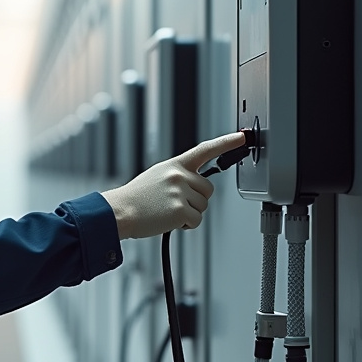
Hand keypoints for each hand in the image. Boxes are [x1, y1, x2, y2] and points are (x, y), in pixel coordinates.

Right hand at [101, 132, 246, 238]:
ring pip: (203, 207)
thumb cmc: (137, 198)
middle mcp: (179, 175)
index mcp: (175, 165)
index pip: (205, 150)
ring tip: (166, 211)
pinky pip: (196, 220)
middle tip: (174, 203)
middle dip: (196, 199)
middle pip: (208, 190)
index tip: (242, 137)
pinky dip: (185, 225)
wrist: (120, 211)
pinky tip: (168, 220)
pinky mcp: (180, 210)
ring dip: (189, 213)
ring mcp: (180, 192)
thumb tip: (197, 185)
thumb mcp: (157, 176)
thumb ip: (178, 176)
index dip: (226, 143)